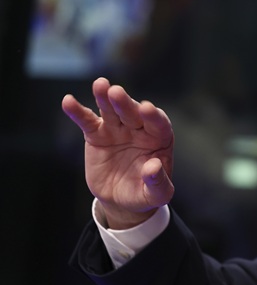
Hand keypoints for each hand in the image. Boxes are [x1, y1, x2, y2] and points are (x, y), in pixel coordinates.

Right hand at [62, 77, 174, 228]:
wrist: (122, 200)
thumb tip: (153, 167)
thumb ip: (158, 181)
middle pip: (133, 112)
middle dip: (126, 103)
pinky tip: (68, 101)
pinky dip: (78, 111)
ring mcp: (118, 129)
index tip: (147, 109)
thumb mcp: (156, 194)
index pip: (159, 123)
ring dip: (104, 97)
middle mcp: (140, 128)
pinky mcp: (97, 134)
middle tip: (117, 92)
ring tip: (100, 85)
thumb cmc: (145, 194)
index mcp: (160, 138)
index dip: (153, 116)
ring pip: (111, 111)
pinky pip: (87, 121)